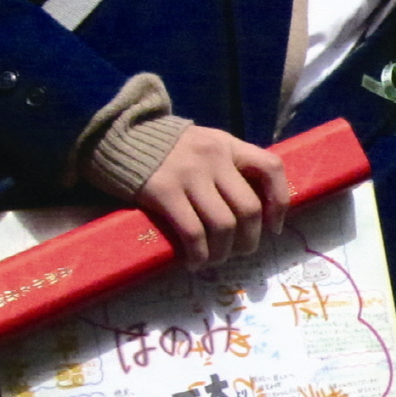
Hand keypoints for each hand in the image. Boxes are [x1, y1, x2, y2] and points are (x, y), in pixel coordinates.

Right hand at [139, 125, 290, 269]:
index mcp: (228, 144)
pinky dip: (199, 254)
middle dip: (250, 239)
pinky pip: (193, 232)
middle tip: (242, 251)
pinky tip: (195, 261)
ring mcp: (189, 174)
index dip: (279, 202)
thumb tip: (254, 209)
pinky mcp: (163, 191)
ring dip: (224, 251)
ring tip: (217, 260)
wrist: (116, 135)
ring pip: (224, 224)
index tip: (274, 227)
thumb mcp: (204, 145)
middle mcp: (213, 157)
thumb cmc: (164, 148)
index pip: (271, 168)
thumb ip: (228, 167)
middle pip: (249, 207)